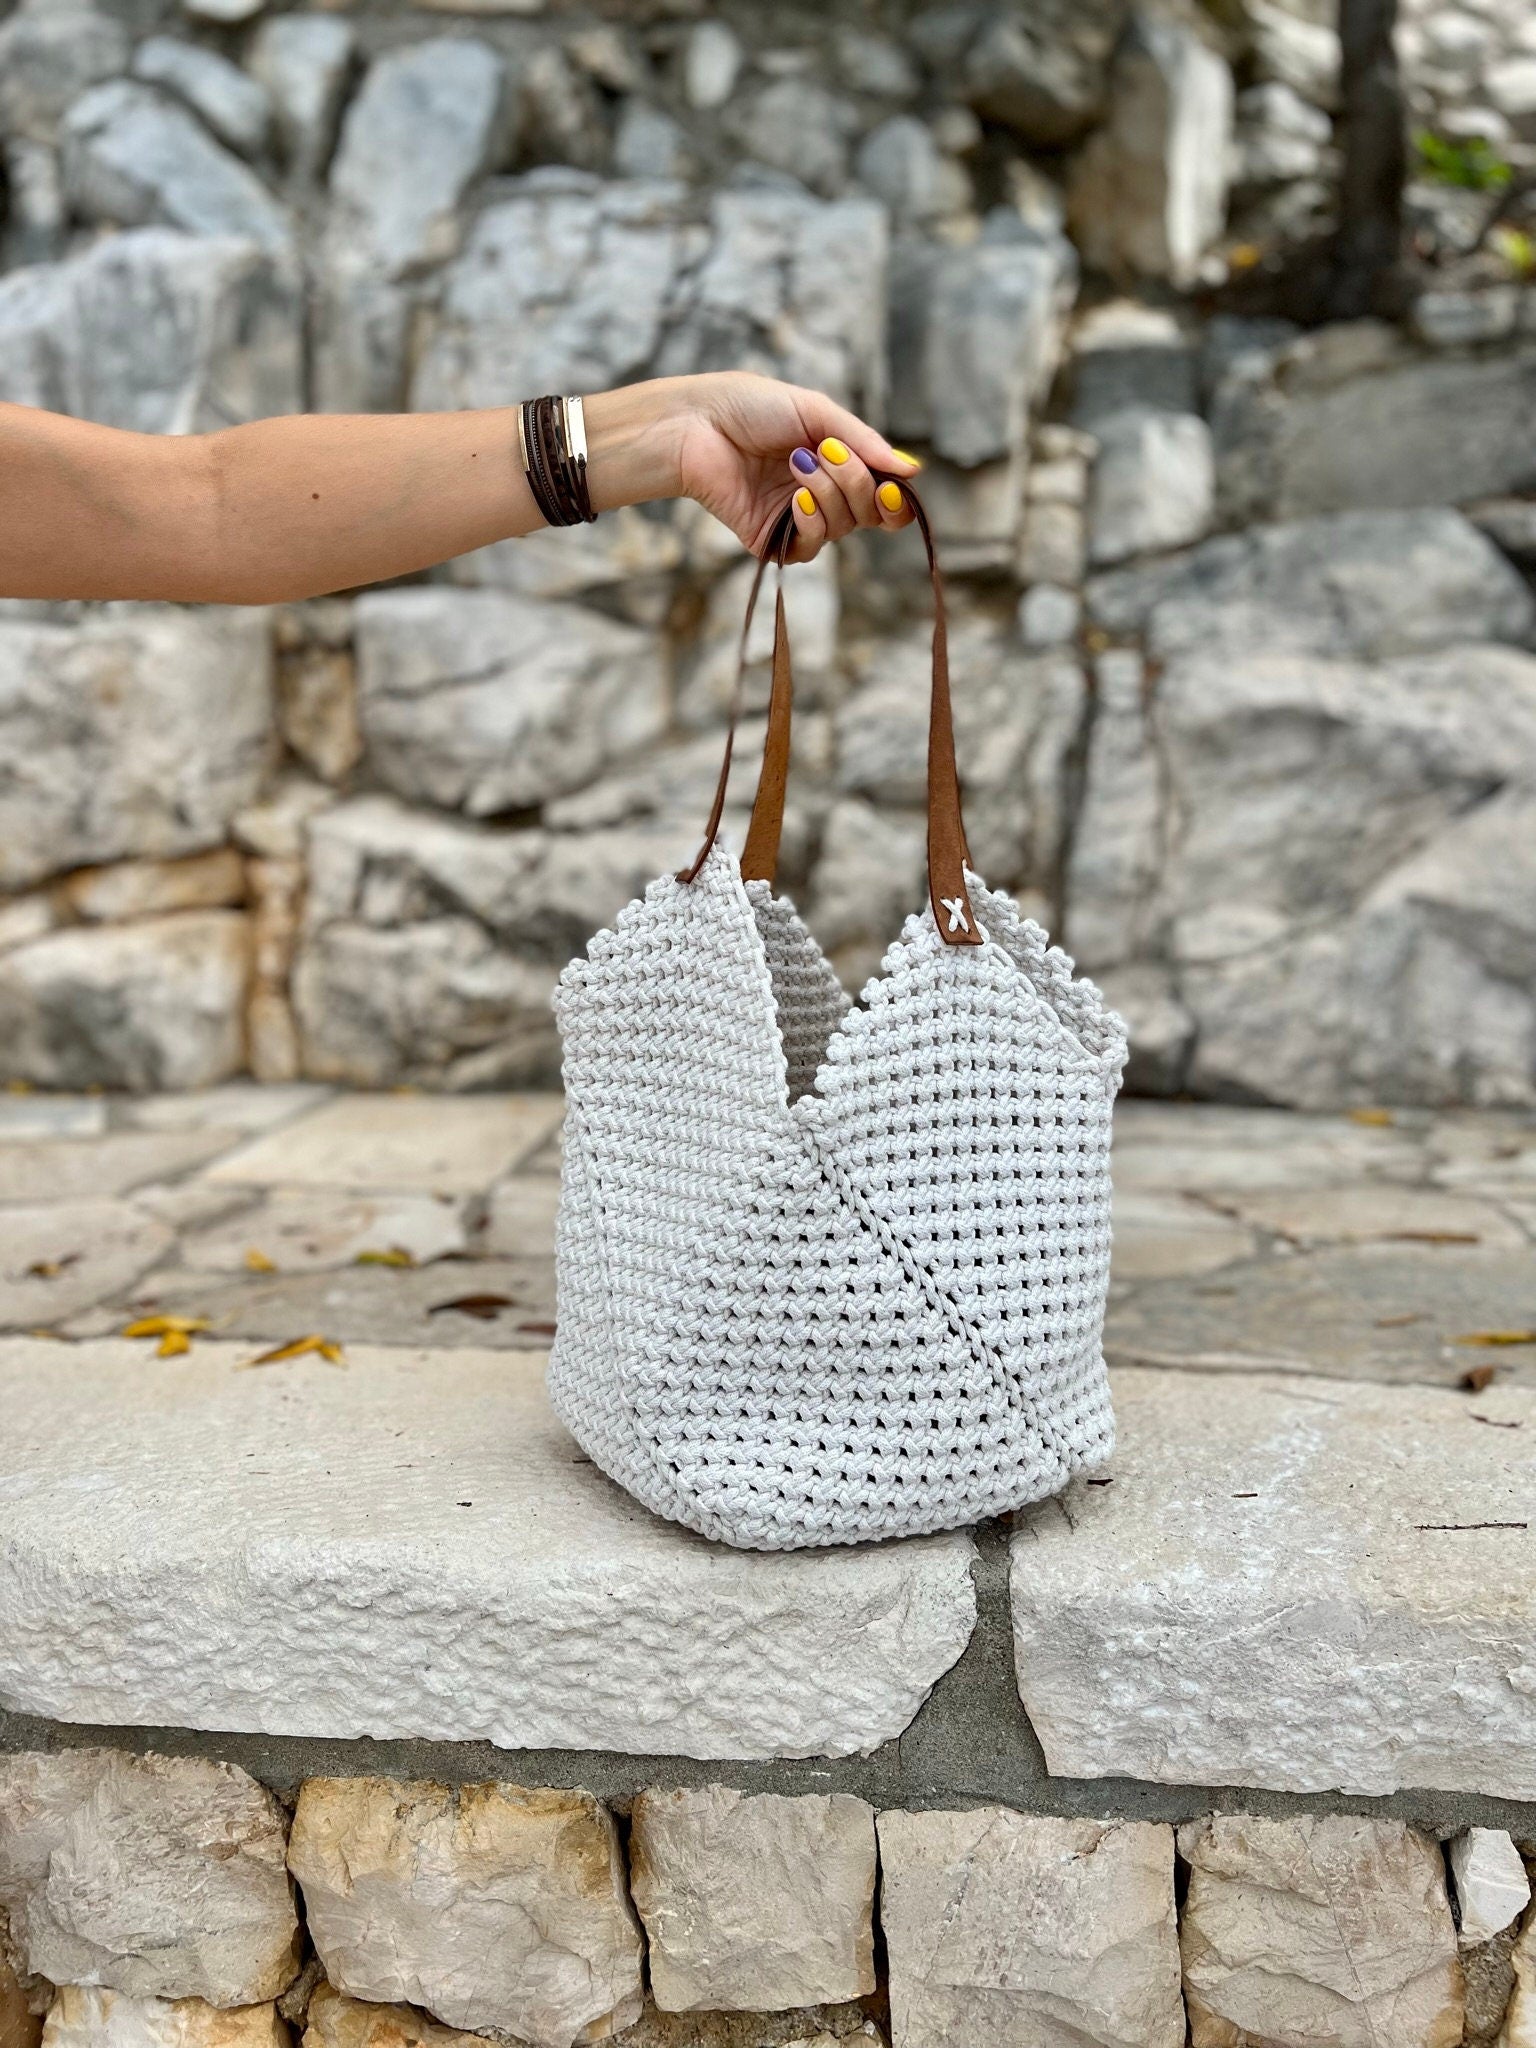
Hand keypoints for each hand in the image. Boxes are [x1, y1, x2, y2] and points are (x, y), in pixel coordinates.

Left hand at [651, 372, 920, 561]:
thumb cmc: (750, 407)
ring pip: (844, 526)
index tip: (893, 485)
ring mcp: (798, 519)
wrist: (697, 425)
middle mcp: (823, 495)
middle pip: (871, 513)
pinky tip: (796, 498)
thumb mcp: (816, 412)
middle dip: (858, 483)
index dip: (897, 499)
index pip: (884, 497)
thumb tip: (913, 471)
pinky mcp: (772, 539)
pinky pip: (812, 547)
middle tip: (828, 453)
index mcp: (837, 463)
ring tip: (797, 463)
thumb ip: (864, 443)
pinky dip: (812, 521)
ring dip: (829, 492)